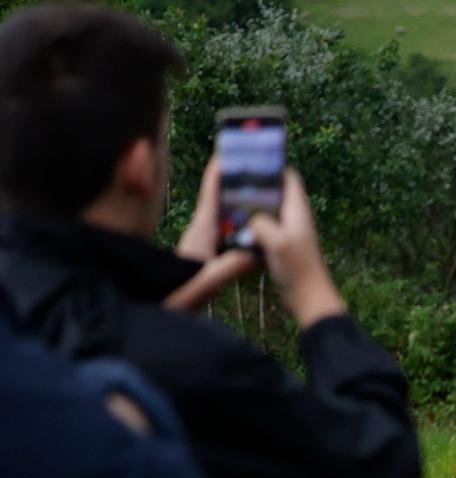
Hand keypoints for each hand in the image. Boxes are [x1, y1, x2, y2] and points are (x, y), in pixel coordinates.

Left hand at [164, 157, 257, 311]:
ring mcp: (202, 241)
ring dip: (242, 203)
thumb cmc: (173, 296)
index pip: (211, 191)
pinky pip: (226, 230)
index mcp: (201, 230)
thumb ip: (229, 268)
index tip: (237, 148)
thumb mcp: (203, 284)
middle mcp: (201, 230)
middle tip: (262, 170)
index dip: (223, 168)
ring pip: (225, 214)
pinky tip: (256, 229)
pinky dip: (241, 223)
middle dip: (239, 182)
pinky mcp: (204, 252)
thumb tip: (258, 251)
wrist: (151, 312)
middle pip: (221, 198)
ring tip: (265, 194)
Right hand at [246, 168, 346, 327]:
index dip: (274, 166)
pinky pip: (268, 225)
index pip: (289, 178)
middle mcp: (296, 218)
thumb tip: (250, 216)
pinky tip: (237, 223)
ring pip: (271, 209)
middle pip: (278, 191)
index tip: (252, 158)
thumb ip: (262, 221)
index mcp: (298, 210)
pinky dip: (254, 221)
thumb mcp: (276, 241)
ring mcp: (291, 232)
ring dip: (254, 203)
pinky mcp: (284, 245)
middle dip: (259, 183)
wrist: (310, 298)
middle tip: (234, 177)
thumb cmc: (297, 268)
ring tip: (230, 196)